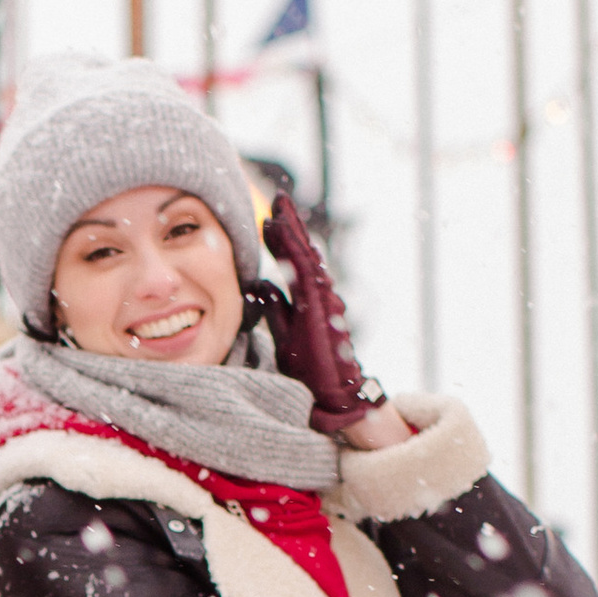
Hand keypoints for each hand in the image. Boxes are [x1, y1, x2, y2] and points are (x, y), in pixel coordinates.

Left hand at [261, 185, 386, 435]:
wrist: (336, 395)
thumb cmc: (314, 369)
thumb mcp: (285, 334)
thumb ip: (275, 309)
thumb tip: (261, 285)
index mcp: (307, 300)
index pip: (293, 264)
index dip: (282, 241)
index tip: (268, 221)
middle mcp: (318, 295)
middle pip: (303, 253)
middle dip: (290, 226)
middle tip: (278, 201)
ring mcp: (322, 300)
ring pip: (306, 258)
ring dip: (292, 232)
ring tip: (278, 210)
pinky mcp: (320, 308)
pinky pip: (306, 272)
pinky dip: (293, 251)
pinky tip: (282, 233)